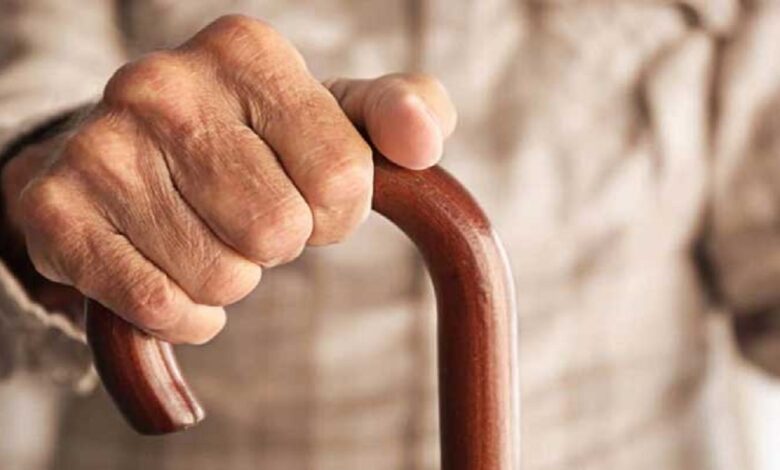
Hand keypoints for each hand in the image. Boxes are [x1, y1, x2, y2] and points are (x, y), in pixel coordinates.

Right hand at [2, 15, 456, 343]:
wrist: (132, 154)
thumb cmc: (253, 140)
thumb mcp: (337, 115)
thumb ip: (404, 113)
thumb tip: (421, 139)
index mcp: (245, 51)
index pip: (342, 177)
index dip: (336, 209)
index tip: (306, 193)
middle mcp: (163, 85)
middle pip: (279, 231)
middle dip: (279, 242)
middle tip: (247, 214)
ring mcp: (102, 148)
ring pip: (222, 278)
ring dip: (230, 276)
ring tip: (204, 232)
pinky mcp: (56, 214)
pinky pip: (160, 306)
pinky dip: (182, 312)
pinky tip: (169, 270)